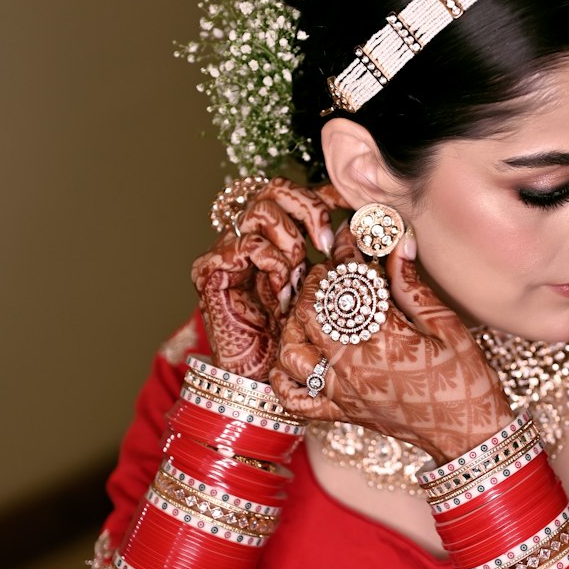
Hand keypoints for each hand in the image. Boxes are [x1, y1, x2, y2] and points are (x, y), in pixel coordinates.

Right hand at [192, 178, 345, 379]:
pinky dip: (273, 261)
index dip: (320, 193)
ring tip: (298, 273)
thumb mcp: (323, 293)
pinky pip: (248, 243)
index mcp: (271, 239)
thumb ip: (334, 259)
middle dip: (308, 208)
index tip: (349, 205)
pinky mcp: (209, 270)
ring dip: (290, 240)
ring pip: (260, 209)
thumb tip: (359, 228)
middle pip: (274, 189)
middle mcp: (245, 238)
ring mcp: (225, 252)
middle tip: (326, 242)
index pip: (291, 194)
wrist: (260, 380)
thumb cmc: (293, 341)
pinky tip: (281, 288)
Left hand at [271, 225, 512, 462]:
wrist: (467, 436)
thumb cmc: (465, 380)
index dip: (347, 252)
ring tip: (312, 310)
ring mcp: (341, 393)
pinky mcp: (340, 413)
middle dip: (316, 282)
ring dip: (295, 324)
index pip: (348, 284)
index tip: (350, 236)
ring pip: (292, 351)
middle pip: (308, 312)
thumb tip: (397, 244)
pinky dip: (286, 378)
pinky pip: (294, 399)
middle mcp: (353, 367)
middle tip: (331, 270)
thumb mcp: (447, 326)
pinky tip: (299, 357)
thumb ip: (413, 286)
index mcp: (383, 341)